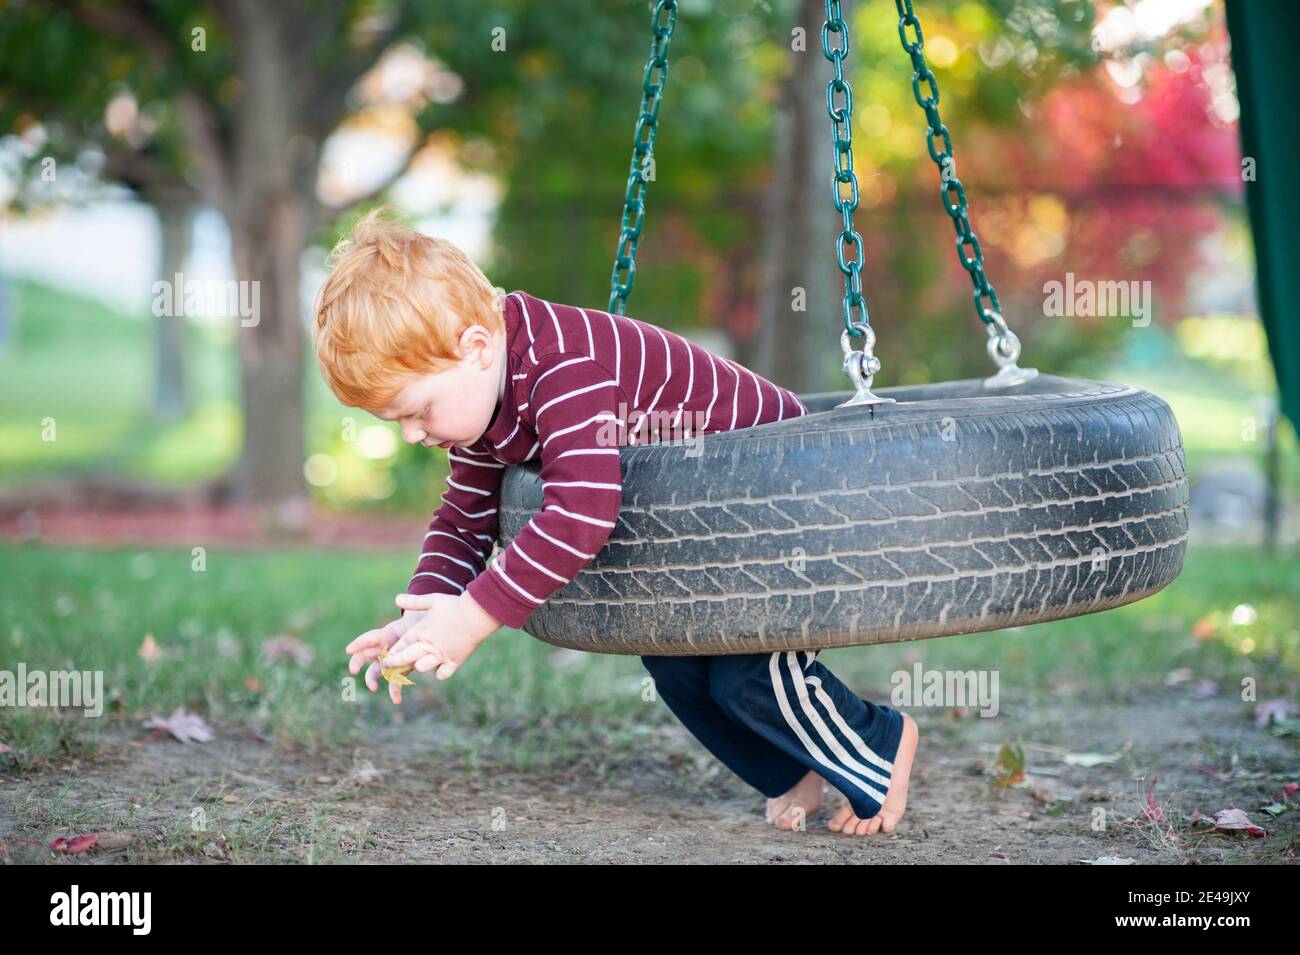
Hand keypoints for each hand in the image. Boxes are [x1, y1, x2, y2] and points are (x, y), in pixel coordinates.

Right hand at [344, 606, 427, 704]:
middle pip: (364, 656)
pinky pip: (394, 682)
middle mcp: (382, 649)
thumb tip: (412, 628)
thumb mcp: (414, 624)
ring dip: (372, 680)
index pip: (369, 638)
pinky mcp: (399, 670)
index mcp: (385, 635)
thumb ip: (413, 630)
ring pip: (375, 671)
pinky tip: (396, 700)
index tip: (348, 650)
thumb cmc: (418, 625)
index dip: (359, 643)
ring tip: (373, 688)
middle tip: (353, 670)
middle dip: (357, 663)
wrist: (425, 633)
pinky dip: (394, 692)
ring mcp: (389, 661)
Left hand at [378, 592, 501, 690]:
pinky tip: (440, 668)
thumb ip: (414, 601)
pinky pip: (442, 674)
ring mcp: (440, 655)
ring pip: (421, 668)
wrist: (476, 616)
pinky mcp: (454, 661)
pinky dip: (440, 673)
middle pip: (405, 658)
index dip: (392, 651)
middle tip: (388, 666)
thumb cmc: (454, 606)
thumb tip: (396, 599)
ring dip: (418, 666)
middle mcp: (428, 645)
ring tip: (418, 663)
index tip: (385, 656)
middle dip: (394, 663)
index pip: (400, 645)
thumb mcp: (433, 600)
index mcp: (420, 631)